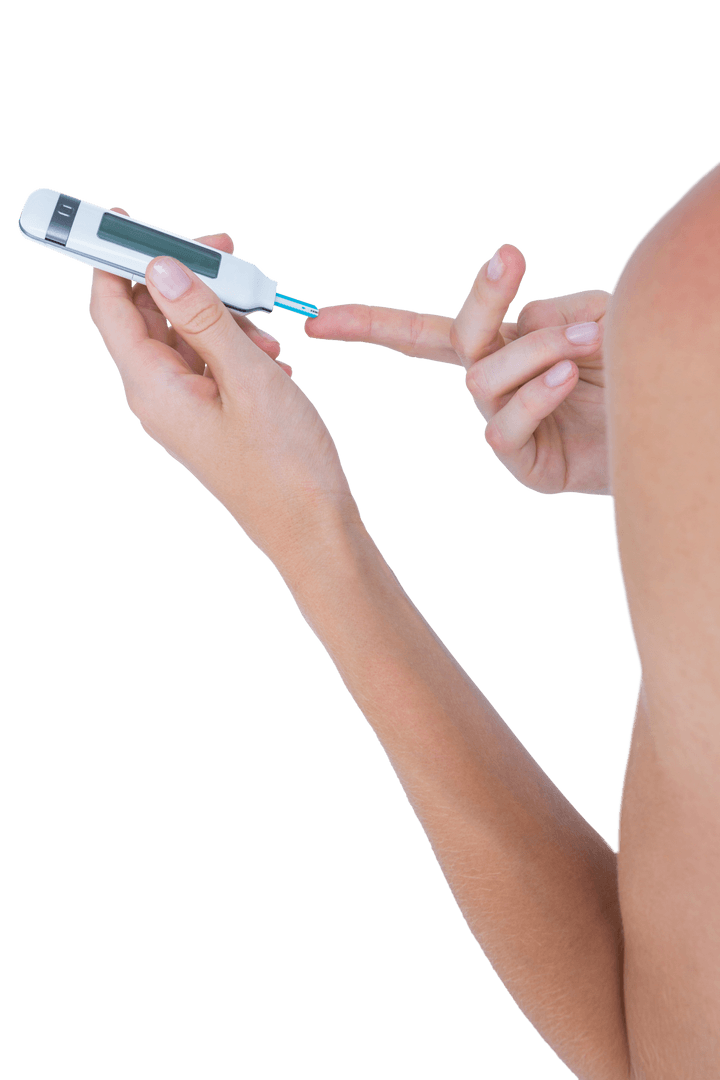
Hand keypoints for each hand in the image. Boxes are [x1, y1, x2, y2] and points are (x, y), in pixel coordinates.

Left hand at [89, 215, 354, 567]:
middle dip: (186, 280)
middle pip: (149, 315)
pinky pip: (209, 362)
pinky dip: (235, 346)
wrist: (314, 528)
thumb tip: (160, 267)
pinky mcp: (209, 416)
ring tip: (265, 331)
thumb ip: (202, 316)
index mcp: (153, 388)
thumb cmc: (285, 464)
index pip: (109, 307)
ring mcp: (184, 408)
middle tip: (227, 258)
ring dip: (222, 316)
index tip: (129, 218)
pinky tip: (270, 356)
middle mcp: (158, 397)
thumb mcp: (247, 375)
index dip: (113, 257)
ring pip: (185, 336)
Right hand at [305, 246, 609, 495]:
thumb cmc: (630, 368)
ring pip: (485, 378)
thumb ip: (550, 312)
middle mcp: (494, 384)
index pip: (423, 333)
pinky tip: (568, 378)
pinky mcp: (524, 463)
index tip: (321, 318)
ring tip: (586, 343)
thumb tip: (512, 327)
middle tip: (512, 258)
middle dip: (480, 298)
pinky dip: (535, 396)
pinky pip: (504, 426)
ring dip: (535, 350)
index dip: (371, 325)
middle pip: (456, 338)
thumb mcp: (595, 316)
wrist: (667, 424)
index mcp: (499, 347)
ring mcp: (505, 425)